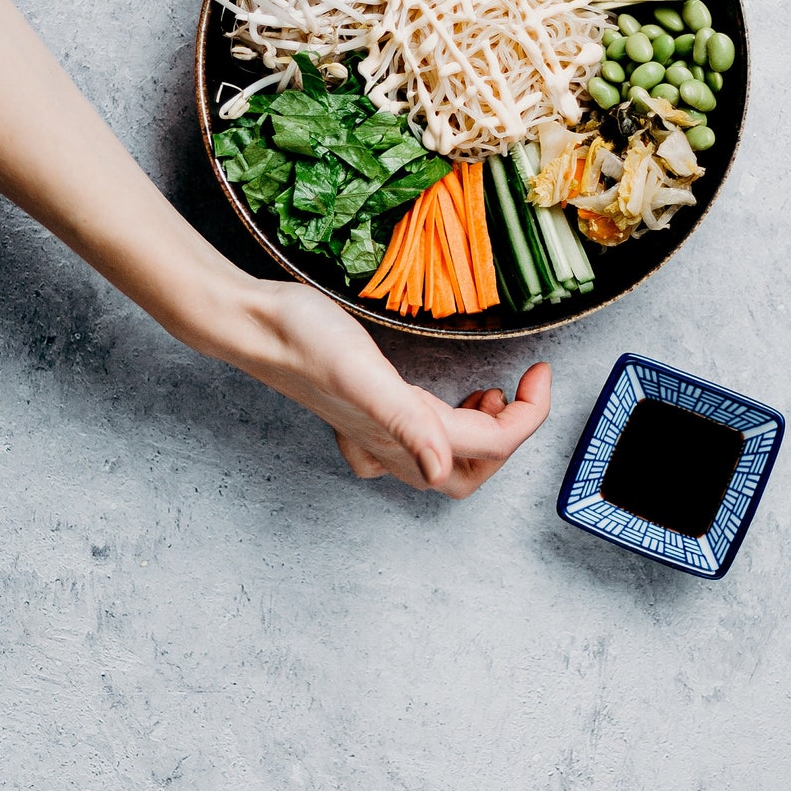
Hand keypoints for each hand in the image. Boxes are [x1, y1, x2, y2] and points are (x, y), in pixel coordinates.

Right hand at [234, 282, 551, 497]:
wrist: (250, 320)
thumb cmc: (300, 339)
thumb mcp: (359, 372)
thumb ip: (403, 420)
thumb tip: (442, 470)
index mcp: (403, 430)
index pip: (490, 444)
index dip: (530, 415)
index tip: (541, 372)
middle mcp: (390, 439)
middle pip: (469, 471)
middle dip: (507, 439)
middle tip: (519, 389)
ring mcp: (373, 429)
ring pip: (441, 457)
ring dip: (478, 436)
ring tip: (490, 392)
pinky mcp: (360, 409)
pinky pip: (408, 439)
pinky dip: (437, 429)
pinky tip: (433, 402)